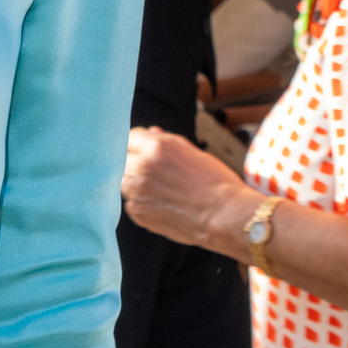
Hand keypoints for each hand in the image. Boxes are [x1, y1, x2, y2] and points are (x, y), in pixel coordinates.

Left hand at [123, 125, 250, 252]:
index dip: (139, 145)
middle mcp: (142, 166)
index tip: (146, 152)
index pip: (130, 137)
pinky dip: (141, 203)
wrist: (225, 215)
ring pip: (124, 181)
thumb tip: (151, 132)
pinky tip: (163, 205)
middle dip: (135, 163)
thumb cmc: (216, 183)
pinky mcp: (138, 212)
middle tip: (156, 174)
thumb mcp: (193, 153)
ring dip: (135, 183)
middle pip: (122, 158)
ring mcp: (137, 191)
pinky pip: (131, 203)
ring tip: (162, 190)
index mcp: (156, 147)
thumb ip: (167, 142)